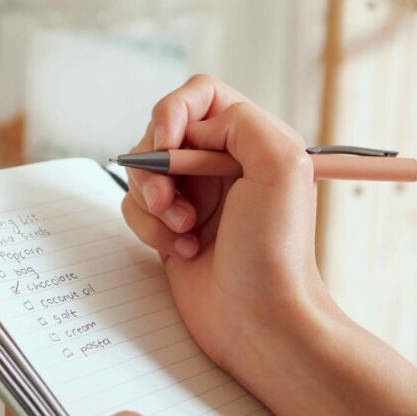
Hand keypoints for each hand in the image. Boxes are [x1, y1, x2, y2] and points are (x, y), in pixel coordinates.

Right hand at [122, 75, 416, 415]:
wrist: (258, 320)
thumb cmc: (274, 250)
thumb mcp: (280, 164)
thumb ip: (239, 121)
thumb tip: (192, 129)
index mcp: (251, 141)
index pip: (200, 96)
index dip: (175, 112)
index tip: (168, 143)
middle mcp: (221, 164)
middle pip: (161, 133)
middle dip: (157, 167)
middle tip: (170, 201)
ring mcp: (194, 196)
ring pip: (142, 173)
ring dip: (153, 203)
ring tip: (183, 232)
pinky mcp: (170, 227)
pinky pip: (135, 209)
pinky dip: (150, 229)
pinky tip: (181, 252)